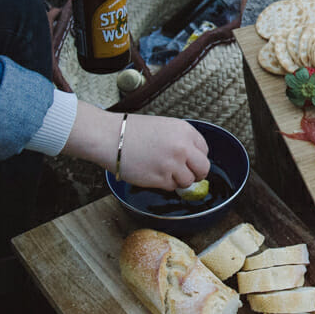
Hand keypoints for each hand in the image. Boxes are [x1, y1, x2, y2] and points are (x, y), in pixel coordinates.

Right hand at [62, 103, 209, 190]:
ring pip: (188, 181)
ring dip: (179, 180)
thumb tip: (193, 158)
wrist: (110, 137)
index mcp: (185, 130)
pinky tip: (153, 174)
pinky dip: (165, 184)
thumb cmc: (132, 131)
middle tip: (187, 175)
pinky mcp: (160, 178)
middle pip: (203, 168)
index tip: (190, 161)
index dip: (197, 158)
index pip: (204, 150)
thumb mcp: (164, 127)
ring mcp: (172, 163)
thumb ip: (181, 140)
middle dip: (196, 174)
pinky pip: (172, 187)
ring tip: (163, 172)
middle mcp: (183, 147)